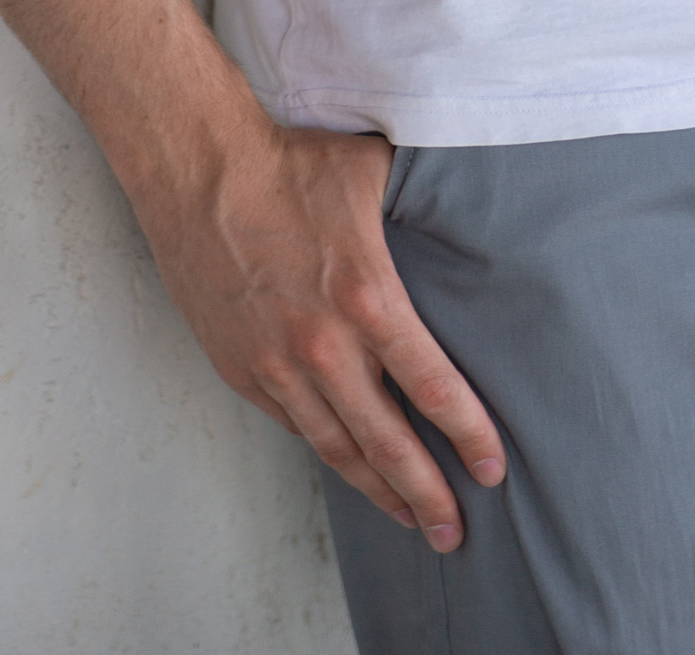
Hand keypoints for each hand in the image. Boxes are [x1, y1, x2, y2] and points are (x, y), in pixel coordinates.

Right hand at [135, 113, 504, 544]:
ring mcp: (276, 364)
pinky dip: (329, 450)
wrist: (200, 170)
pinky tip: (352, 464)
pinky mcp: (241, 368)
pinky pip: (295, 423)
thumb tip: (477, 208)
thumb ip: (426, 207)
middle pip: (386, 442)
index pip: (431, 386)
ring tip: (410, 517)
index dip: (468, 433)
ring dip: (377, 488)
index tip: (493, 468)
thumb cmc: (293, 163)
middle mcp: (322, 345)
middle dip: (426, 492)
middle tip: (455, 532)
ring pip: (336, 447)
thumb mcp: (378, 174)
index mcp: (367, 296)